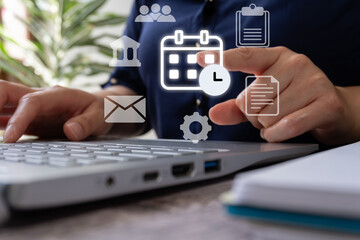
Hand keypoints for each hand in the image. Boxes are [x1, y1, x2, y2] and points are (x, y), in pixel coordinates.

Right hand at [0, 81, 111, 142]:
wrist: (100, 107)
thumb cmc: (100, 110)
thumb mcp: (100, 117)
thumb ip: (87, 124)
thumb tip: (71, 132)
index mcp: (57, 95)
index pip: (31, 102)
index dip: (18, 119)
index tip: (10, 139)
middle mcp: (40, 98)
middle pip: (6, 92)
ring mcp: (32, 108)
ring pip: (2, 103)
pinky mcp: (29, 119)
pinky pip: (5, 118)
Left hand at [197, 47, 358, 144]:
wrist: (335, 108)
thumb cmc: (294, 101)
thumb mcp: (264, 99)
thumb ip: (237, 107)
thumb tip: (213, 114)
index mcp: (276, 57)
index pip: (245, 56)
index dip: (222, 58)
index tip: (201, 58)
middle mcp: (294, 63)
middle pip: (250, 100)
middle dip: (253, 116)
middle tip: (266, 115)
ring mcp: (312, 81)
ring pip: (267, 116)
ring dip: (267, 127)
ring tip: (280, 121)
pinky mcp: (325, 102)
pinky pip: (287, 125)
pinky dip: (278, 135)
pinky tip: (280, 132)